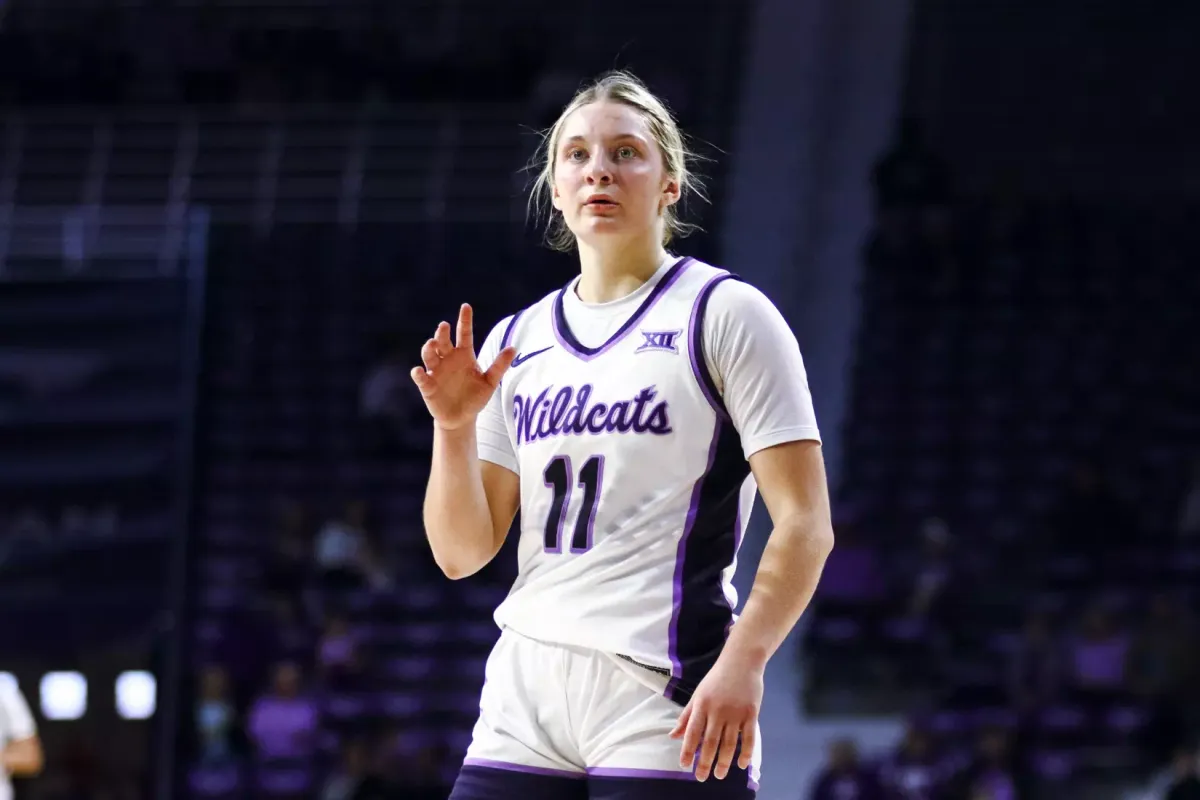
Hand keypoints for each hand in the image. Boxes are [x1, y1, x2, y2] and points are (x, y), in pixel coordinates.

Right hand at [410, 304, 515, 430]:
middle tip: (444, 326)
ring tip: (432, 343)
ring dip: (429, 348)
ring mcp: (436, 371)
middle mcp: (448, 359)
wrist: (462, 418)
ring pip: (429, 355)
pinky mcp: (427, 385)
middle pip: (443, 341)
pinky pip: (421, 377)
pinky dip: (418, 373)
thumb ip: (499, 365)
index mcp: (464, 355)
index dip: (464, 320)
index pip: (464, 334)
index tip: (466, 306)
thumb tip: (514, 348)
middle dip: (442, 333)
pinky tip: (419, 371)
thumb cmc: (475, 397)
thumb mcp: (490, 382)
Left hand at [669, 654, 762, 781]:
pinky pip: (748, 738)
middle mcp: (717, 711)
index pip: (692, 732)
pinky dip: (745, 753)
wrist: (741, 661)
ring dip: (724, 762)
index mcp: (702, 705)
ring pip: (728, 743)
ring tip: (719, 775)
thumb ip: (686, 716)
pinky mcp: (751, 713)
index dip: (687, 750)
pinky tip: (741, 764)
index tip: (684, 765)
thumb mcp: (698, 694)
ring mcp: (735, 713)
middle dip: (704, 762)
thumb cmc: (717, 678)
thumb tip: (673, 735)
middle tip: (701, 777)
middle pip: (710, 742)